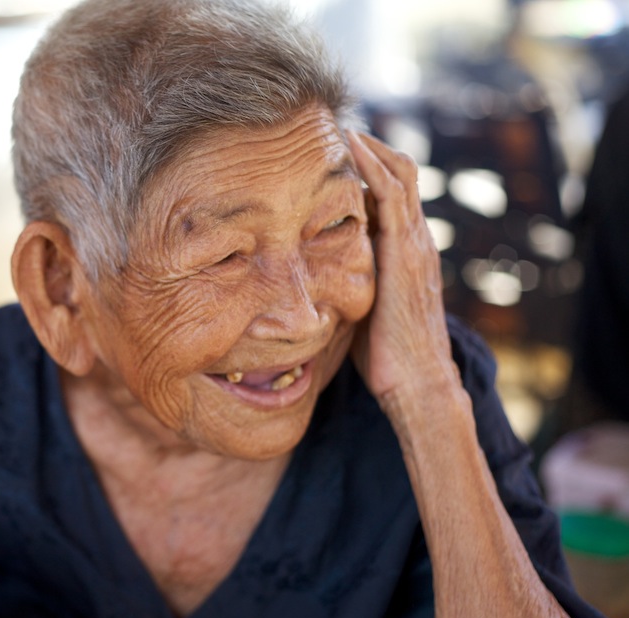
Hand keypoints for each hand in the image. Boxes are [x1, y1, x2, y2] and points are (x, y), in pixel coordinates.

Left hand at [346, 130, 457, 406]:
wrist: (417, 382)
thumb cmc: (385, 356)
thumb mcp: (362, 307)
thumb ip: (348, 282)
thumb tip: (311, 277)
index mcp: (405, 253)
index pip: (392, 195)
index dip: (370, 169)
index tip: (338, 152)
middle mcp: (415, 241)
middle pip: (400, 174)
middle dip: (372, 147)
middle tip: (338, 125)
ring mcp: (413, 245)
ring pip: (399, 176)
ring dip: (371, 147)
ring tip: (343, 123)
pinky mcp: (404, 254)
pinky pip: (390, 197)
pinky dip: (373, 166)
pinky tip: (352, 147)